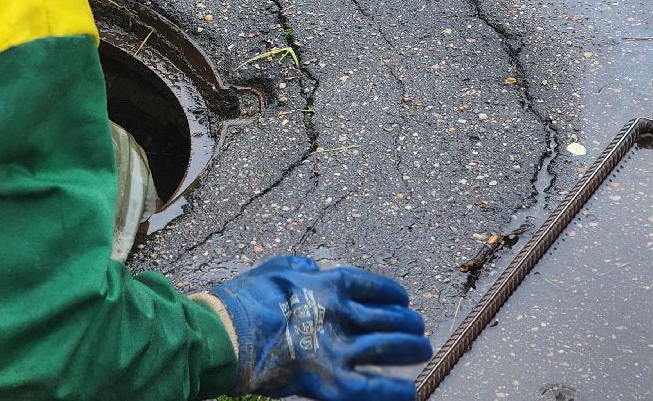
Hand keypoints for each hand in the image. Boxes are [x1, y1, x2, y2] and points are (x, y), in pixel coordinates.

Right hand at [210, 254, 430, 400]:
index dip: (391, 293)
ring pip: (387, 347)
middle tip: (418, 327)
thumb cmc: (246, 299)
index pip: (372, 286)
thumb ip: (298, 265)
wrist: (230, 332)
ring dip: (409, 349)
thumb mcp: (275, 267)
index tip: (403, 298)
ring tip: (421, 350)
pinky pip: (373, 388)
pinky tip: (410, 391)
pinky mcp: (331, 382)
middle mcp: (340, 314)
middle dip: (407, 322)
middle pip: (387, 317)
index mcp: (327, 284)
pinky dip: (394, 391)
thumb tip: (311, 264)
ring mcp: (338, 348)